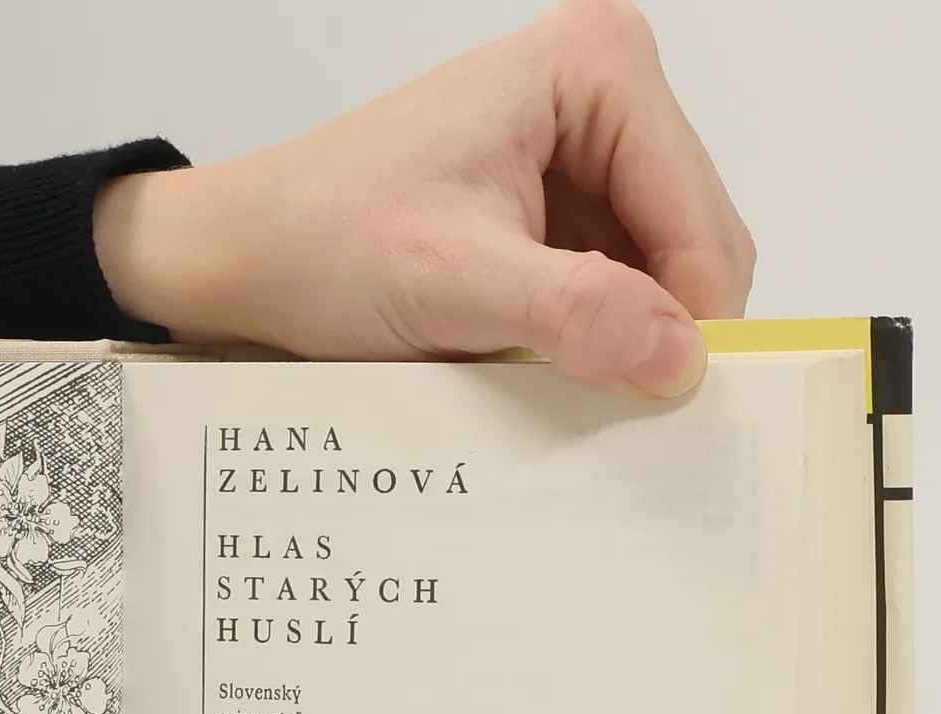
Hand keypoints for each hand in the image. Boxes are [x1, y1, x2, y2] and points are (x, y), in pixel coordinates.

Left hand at [95, 0, 751, 397]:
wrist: (242, 258)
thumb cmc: (323, 244)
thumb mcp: (455, 283)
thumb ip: (574, 314)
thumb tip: (679, 357)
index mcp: (599, 70)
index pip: (698, 216)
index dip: (692, 320)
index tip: (671, 410)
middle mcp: (603, 94)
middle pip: (689, 244)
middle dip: (659, 330)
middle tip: (617, 416)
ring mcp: (579, 154)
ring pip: (655, 277)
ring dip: (620, 343)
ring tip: (560, 390)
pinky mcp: (552, 210)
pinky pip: (609, 291)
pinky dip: (588, 342)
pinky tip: (541, 373)